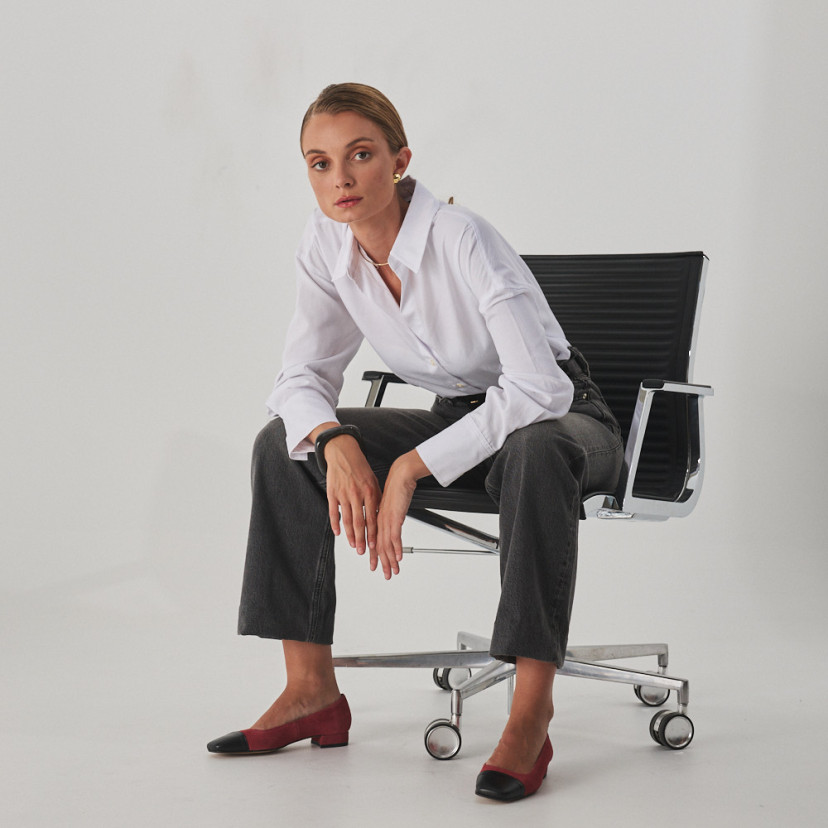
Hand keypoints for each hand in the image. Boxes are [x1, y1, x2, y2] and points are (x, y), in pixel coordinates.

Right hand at [322, 433, 381, 557]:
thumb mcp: (373, 481)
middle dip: (362, 539)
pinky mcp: (332, 493)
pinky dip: (335, 524)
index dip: (373, 533)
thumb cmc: (359, 467)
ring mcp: (343, 494)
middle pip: (359, 522)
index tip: (375, 545)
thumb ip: (377, 498)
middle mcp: (356, 494)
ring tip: (353, 545)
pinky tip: (338, 533)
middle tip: (363, 551)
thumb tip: (382, 514)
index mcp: (369, 491)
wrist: (343, 453)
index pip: (372, 517)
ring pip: (346, 519)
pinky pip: (334, 512)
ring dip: (350, 535)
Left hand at [375, 450, 428, 579]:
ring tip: (393, 571)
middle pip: (379, 547)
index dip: (375, 555)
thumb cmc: (397, 487)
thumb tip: (394, 522)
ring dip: (390, 560)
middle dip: (382, 562)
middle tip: (385, 575)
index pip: (375, 541)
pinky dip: (397, 549)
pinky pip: (395, 536)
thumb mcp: (392, 505)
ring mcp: (386, 520)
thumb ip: (391, 515)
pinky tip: (399, 557)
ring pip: (386, 545)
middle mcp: (380, 521)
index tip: (375, 565)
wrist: (400, 476)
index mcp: (377, 519)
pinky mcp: (394, 517)